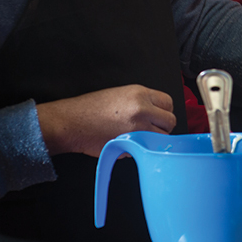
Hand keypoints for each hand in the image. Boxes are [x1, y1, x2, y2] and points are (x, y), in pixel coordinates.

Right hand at [36, 85, 175, 156]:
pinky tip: (127, 142)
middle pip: (170, 121)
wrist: (71, 122)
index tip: (159, 116)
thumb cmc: (90, 108)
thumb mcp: (121, 94)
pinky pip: (145, 148)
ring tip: (138, 136)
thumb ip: (143, 101)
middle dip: (163, 126)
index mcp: (140, 94)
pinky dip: (139, 148)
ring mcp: (137, 128)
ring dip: (154, 139)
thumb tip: (157, 112)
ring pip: (161, 137)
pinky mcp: (130, 144)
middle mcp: (142, 110)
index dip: (164, 111)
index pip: (168, 102)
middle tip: (151, 129)